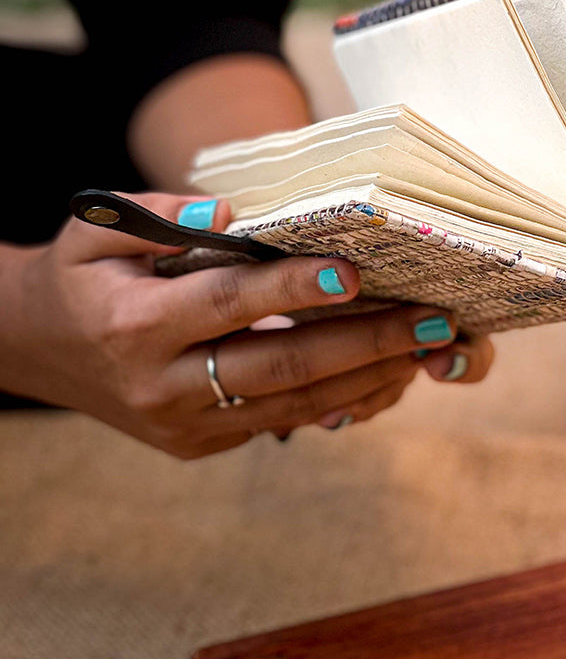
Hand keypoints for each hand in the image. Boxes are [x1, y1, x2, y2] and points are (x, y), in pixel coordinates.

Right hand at [2, 192, 494, 458]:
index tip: (356, 271)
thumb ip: (162, 216)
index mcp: (135, 325)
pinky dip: (338, 400)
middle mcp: (162, 385)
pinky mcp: (203, 444)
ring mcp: (185, 425)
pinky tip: (386, 374)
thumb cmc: (82, 278)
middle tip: (433, 321)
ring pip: (293, 405)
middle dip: (367, 344)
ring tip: (428, 349)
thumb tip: (233, 214)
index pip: (228, 303)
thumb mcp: (98, 231)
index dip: (293, 288)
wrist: (37, 349)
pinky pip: (281, 423)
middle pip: (281, 366)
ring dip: (369, 378)